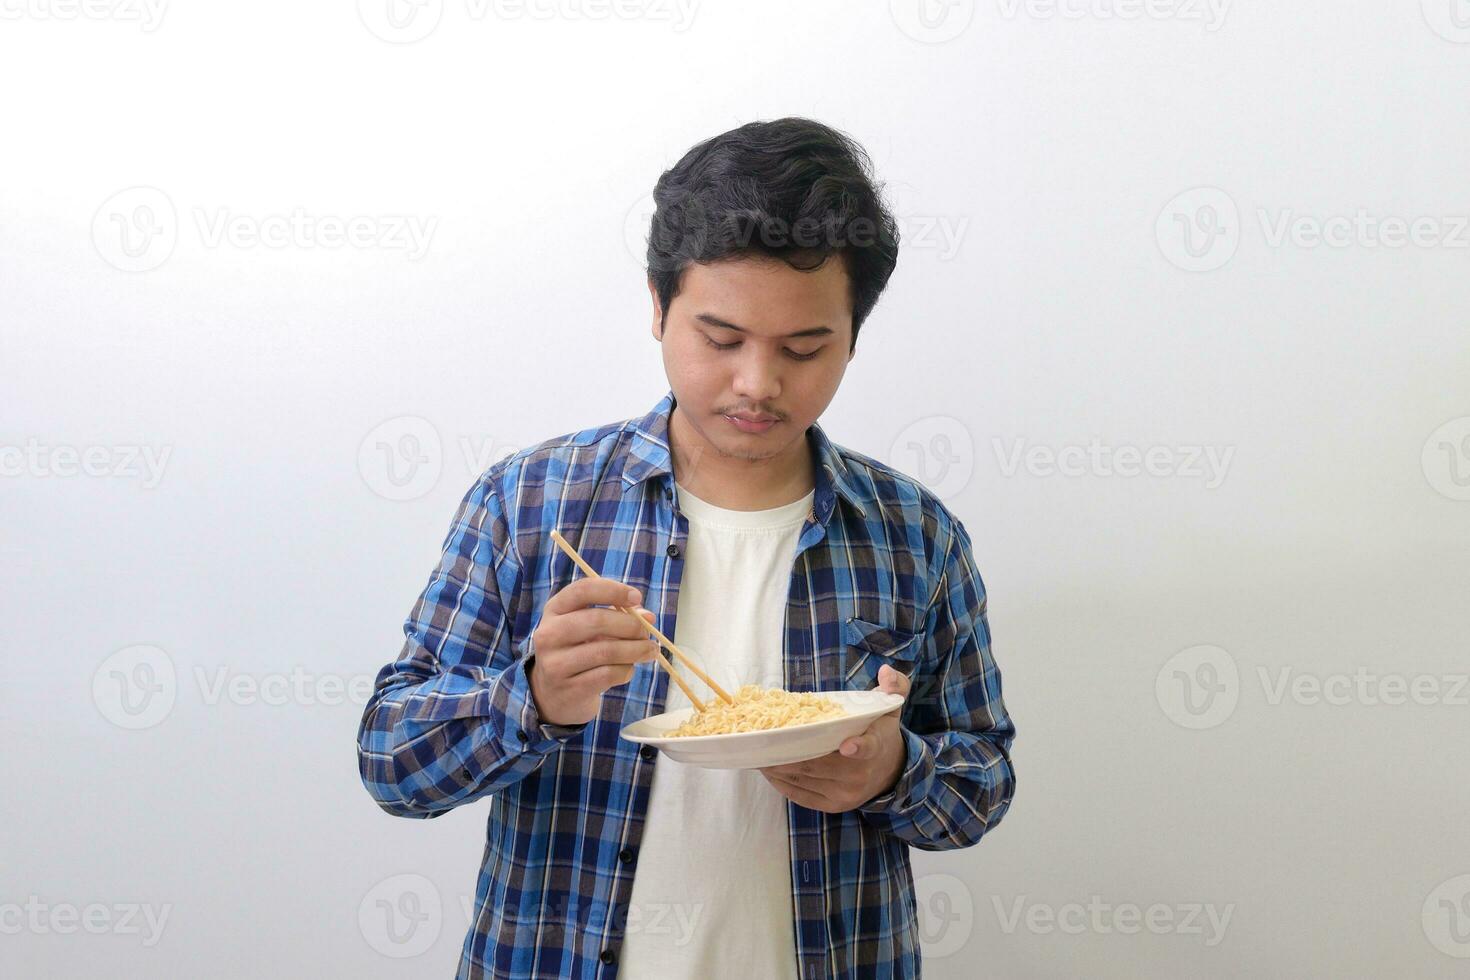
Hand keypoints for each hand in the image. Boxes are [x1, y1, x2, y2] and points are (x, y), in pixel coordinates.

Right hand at [527, 578, 659, 725]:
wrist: (554, 694)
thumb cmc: (578, 651)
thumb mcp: (589, 628)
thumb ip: (618, 616)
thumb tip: (648, 617)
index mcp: (554, 610)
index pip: (582, 590)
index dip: (613, 590)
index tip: (637, 597)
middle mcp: (548, 634)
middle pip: (597, 620)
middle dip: (631, 625)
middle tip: (646, 632)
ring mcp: (555, 664)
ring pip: (606, 651)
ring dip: (636, 650)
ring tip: (650, 651)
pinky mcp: (568, 689)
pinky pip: (607, 675)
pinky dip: (626, 670)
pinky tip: (629, 669)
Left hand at [758, 664, 910, 812]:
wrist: (889, 772)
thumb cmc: (880, 733)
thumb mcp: (890, 707)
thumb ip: (894, 686)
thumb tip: (885, 671)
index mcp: (874, 747)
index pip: (868, 748)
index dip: (857, 748)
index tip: (846, 746)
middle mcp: (859, 775)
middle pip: (818, 762)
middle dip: (788, 750)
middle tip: (763, 736)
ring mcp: (844, 793)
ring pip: (804, 778)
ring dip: (778, 765)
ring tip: (758, 749)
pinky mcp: (830, 805)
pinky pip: (799, 794)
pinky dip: (780, 782)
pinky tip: (767, 768)